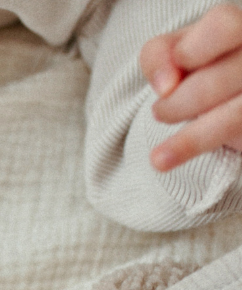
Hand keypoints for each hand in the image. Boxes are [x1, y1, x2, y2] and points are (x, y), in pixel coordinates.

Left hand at [141, 4, 241, 170]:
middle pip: (215, 82)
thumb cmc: (202, 65)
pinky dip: (198, 150)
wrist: (227, 96)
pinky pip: (236, 137)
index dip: (189, 53)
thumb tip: (165, 86)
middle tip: (161, 113)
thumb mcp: (174, 51)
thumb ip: (159, 54)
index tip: (168, 80)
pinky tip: (167, 162)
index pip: (223, 25)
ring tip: (159, 157)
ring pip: (232, 117)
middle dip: (177, 105)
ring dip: (189, 140)